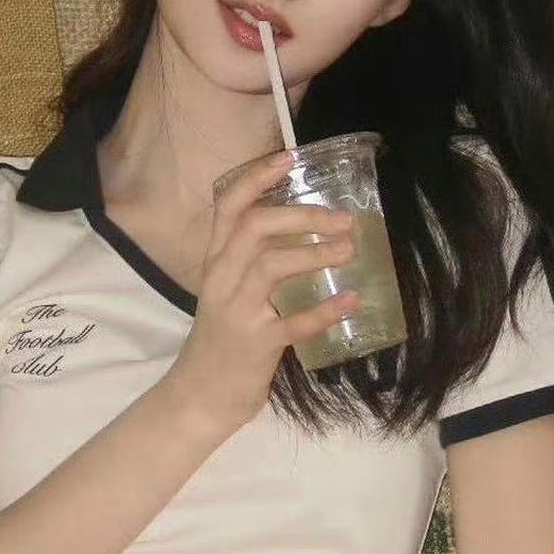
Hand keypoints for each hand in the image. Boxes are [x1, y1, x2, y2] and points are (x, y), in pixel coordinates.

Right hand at [161, 150, 356, 437]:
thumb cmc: (223, 338)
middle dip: (301, 215)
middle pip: (255, 227)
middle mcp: (221, 278)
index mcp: (215, 261)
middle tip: (343, 217)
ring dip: (314, 253)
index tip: (290, 159)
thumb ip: (254, 260)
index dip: (257, 178)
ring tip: (349, 248)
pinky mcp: (255, 344)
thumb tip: (308, 229)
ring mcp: (236, 311)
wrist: (201, 394)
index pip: (228, 206)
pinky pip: (293, 323)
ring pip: (271, 265)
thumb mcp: (228, 290)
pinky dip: (325, 310)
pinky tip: (352, 300)